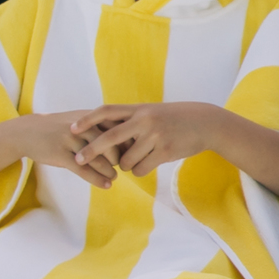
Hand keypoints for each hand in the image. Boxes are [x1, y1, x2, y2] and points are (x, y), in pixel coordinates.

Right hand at [19, 109, 118, 186]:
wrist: (27, 132)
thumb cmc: (59, 128)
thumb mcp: (80, 120)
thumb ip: (100, 126)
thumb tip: (127, 140)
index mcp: (89, 117)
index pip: (117, 128)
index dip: (128, 141)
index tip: (135, 152)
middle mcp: (81, 127)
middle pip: (111, 143)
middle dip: (120, 157)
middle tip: (125, 166)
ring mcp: (70, 140)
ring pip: (98, 158)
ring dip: (110, 170)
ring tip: (115, 177)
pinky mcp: (60, 154)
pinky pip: (83, 170)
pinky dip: (97, 179)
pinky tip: (106, 185)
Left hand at [70, 101, 220, 176]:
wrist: (206, 123)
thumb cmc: (175, 118)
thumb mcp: (153, 112)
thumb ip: (131, 120)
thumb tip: (106, 136)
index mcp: (139, 109)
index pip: (107, 111)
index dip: (87, 120)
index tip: (72, 128)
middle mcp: (145, 121)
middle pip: (110, 137)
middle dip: (92, 150)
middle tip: (78, 159)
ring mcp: (155, 136)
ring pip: (127, 160)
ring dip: (126, 165)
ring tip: (137, 160)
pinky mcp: (165, 151)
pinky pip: (141, 168)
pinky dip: (140, 170)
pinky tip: (149, 164)